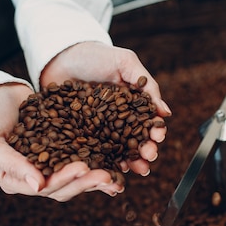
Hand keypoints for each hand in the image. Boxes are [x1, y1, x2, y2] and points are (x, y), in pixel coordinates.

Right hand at [0, 82, 122, 200]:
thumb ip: (10, 162)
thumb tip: (37, 187)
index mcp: (15, 181)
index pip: (43, 187)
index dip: (63, 179)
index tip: (81, 169)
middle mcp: (34, 179)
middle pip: (63, 188)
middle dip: (85, 182)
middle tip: (106, 175)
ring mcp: (49, 168)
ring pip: (76, 180)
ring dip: (95, 178)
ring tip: (115, 176)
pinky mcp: (62, 154)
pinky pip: (82, 163)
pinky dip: (98, 164)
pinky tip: (118, 165)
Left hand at [41, 41, 171, 175]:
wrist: (60, 55)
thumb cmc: (95, 55)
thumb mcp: (124, 62)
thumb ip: (146, 84)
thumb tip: (165, 112)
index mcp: (131, 105)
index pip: (147, 123)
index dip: (154, 132)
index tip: (158, 137)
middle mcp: (117, 121)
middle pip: (135, 141)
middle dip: (145, 152)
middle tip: (149, 158)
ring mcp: (98, 131)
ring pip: (116, 152)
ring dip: (129, 162)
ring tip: (135, 170)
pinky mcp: (78, 137)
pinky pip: (92, 153)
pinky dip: (101, 164)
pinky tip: (108, 171)